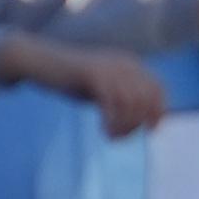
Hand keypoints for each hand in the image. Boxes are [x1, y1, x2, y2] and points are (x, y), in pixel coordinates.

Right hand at [6, 40, 168, 139]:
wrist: (39, 61)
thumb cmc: (70, 79)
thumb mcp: (100, 88)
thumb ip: (119, 98)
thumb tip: (138, 120)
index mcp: (130, 65)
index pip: (158, 88)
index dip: (159, 111)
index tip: (150, 131)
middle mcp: (124, 63)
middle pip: (146, 99)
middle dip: (137, 123)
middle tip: (119, 137)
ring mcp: (109, 67)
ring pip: (131, 102)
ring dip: (125, 125)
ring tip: (112, 136)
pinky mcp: (93, 74)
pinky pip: (113, 102)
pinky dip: (113, 121)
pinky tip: (105, 131)